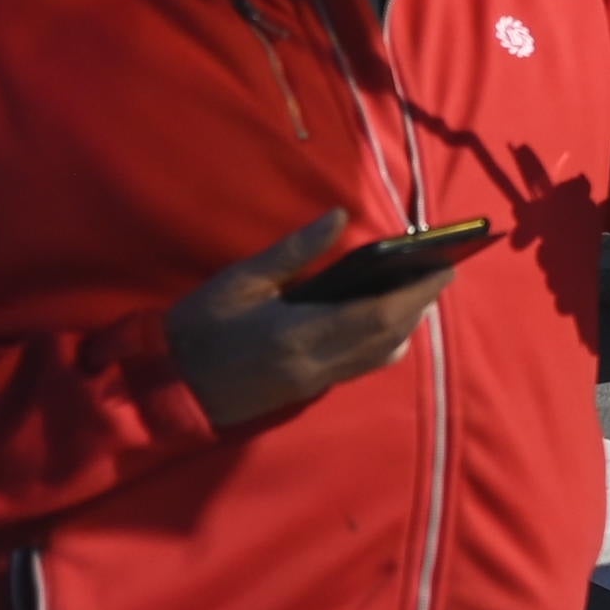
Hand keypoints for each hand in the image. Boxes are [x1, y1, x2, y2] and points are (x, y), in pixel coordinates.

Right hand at [168, 210, 450, 436]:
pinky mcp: (307, 392)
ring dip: (406, 326)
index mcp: (299, 333)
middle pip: (388, 337)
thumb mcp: (239, 281)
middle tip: (442, 273)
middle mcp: (316, 363)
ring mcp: (313, 383)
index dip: (417, 292)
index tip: (443, 265)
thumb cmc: (197, 328)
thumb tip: (339, 217)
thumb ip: (294, 252)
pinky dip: (382, 344)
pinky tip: (383, 320)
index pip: (378, 314)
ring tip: (418, 292)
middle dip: (420, 305)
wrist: (166, 387)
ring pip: (379, 357)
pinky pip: (359, 368)